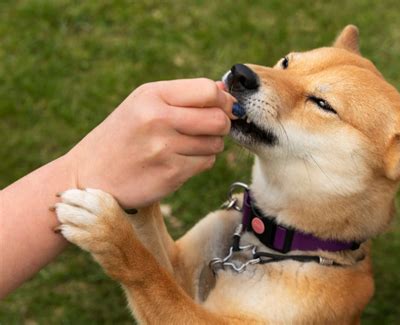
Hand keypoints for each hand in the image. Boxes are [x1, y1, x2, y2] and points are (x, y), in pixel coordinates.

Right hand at [65, 78, 235, 207]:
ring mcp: (164, 149)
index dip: (223, 101)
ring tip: (186, 145)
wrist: (89, 176)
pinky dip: (200, 162)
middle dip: (221, 124)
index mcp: (151, 95)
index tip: (224, 107)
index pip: (208, 91)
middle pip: (218, 119)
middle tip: (210, 128)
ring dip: (209, 145)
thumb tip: (225, 92)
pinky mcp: (170, 174)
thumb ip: (183, 96)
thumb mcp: (143, 105)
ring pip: (215, 143)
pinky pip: (206, 163)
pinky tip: (180, 160)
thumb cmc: (122, 137)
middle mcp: (158, 119)